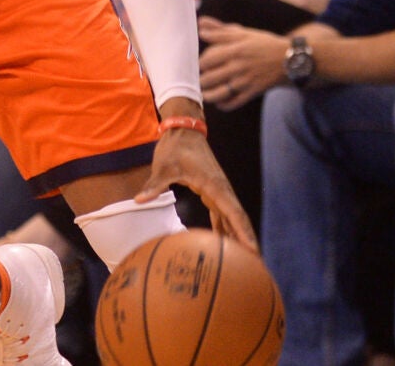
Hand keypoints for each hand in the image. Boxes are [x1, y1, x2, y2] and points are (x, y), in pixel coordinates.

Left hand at [139, 101, 255, 250]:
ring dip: (237, 236)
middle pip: (238, 219)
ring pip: (232, 218)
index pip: (234, 213)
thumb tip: (139, 200)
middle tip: (256, 265)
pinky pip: (222, 214)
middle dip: (247, 240)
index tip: (253, 251)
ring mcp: (218, 191)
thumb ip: (154, 185)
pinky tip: (224, 244)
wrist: (183, 130)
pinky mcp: (211, 191)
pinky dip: (225, 228)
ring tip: (244, 260)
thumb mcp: (164, 166)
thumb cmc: (175, 148)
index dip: (244, 232)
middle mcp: (221, 190)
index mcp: (215, 186)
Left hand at [197, 18, 288, 109]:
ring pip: (219, 93)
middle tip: (199, 79)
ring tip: (205, 92)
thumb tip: (200, 26)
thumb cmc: (263, 44)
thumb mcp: (243, 33)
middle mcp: (239, 67)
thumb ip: (220, 30)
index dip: (199, 63)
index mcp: (235, 50)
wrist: (289, 60)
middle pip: (209, 78)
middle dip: (200, 80)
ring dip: (208, 95)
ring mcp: (246, 81)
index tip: (200, 64)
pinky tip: (219, 101)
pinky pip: (233, 103)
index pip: (206, 60)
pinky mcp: (253, 92)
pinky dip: (223, 104)